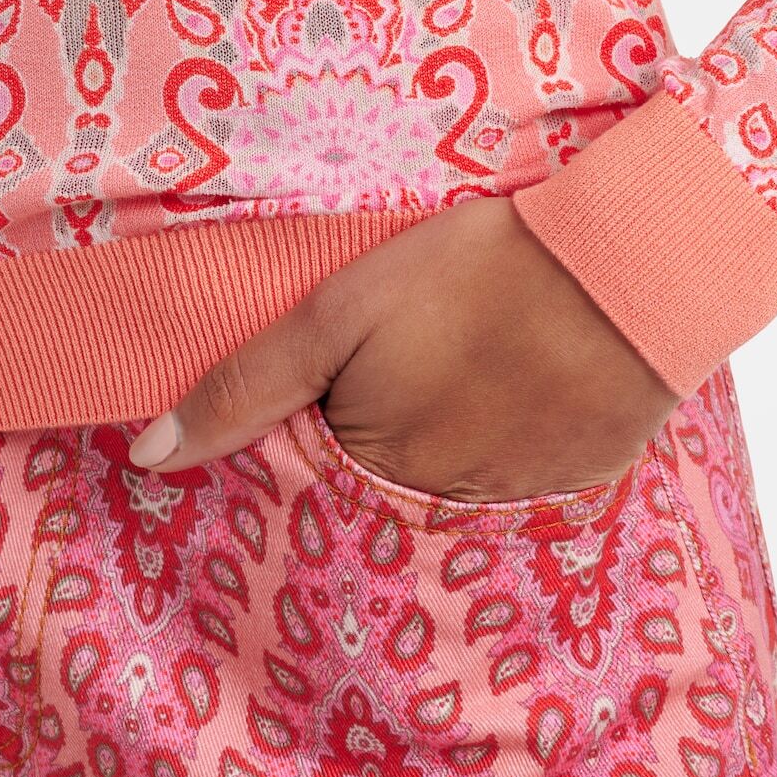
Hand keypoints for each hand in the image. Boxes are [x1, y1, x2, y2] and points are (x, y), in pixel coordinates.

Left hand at [127, 197, 679, 500]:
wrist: (626, 268)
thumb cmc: (473, 275)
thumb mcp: (341, 311)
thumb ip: (248, 385)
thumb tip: (150, 457)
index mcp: (370, 463)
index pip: (310, 477)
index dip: (310, 425)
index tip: (334, 383)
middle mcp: (436, 507)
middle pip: (380, 485)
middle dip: (376, 435)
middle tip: (413, 365)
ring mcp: (512, 502)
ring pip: (447, 482)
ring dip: (445, 437)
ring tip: (466, 365)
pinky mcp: (573, 483)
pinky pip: (516, 478)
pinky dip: (505, 440)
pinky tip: (518, 384)